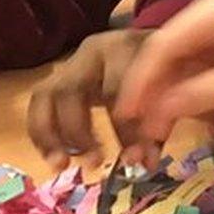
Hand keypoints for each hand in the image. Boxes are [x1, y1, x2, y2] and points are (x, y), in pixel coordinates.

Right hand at [27, 29, 157, 170]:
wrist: (159, 51)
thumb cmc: (169, 72)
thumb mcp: (174, 92)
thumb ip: (160, 126)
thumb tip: (144, 164)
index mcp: (125, 47)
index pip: (116, 89)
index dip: (124, 128)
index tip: (134, 160)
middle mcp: (93, 51)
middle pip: (70, 90)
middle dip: (79, 132)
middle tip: (95, 163)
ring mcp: (72, 64)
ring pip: (45, 96)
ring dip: (51, 135)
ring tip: (61, 165)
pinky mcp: (60, 79)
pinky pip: (39, 105)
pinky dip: (42, 134)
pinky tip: (55, 159)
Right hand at [116, 0, 213, 139]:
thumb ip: (204, 93)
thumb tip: (158, 112)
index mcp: (213, 9)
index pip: (159, 47)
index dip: (139, 84)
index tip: (126, 117)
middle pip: (176, 52)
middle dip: (167, 94)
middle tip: (158, 133)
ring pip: (199, 58)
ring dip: (196, 93)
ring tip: (201, 128)